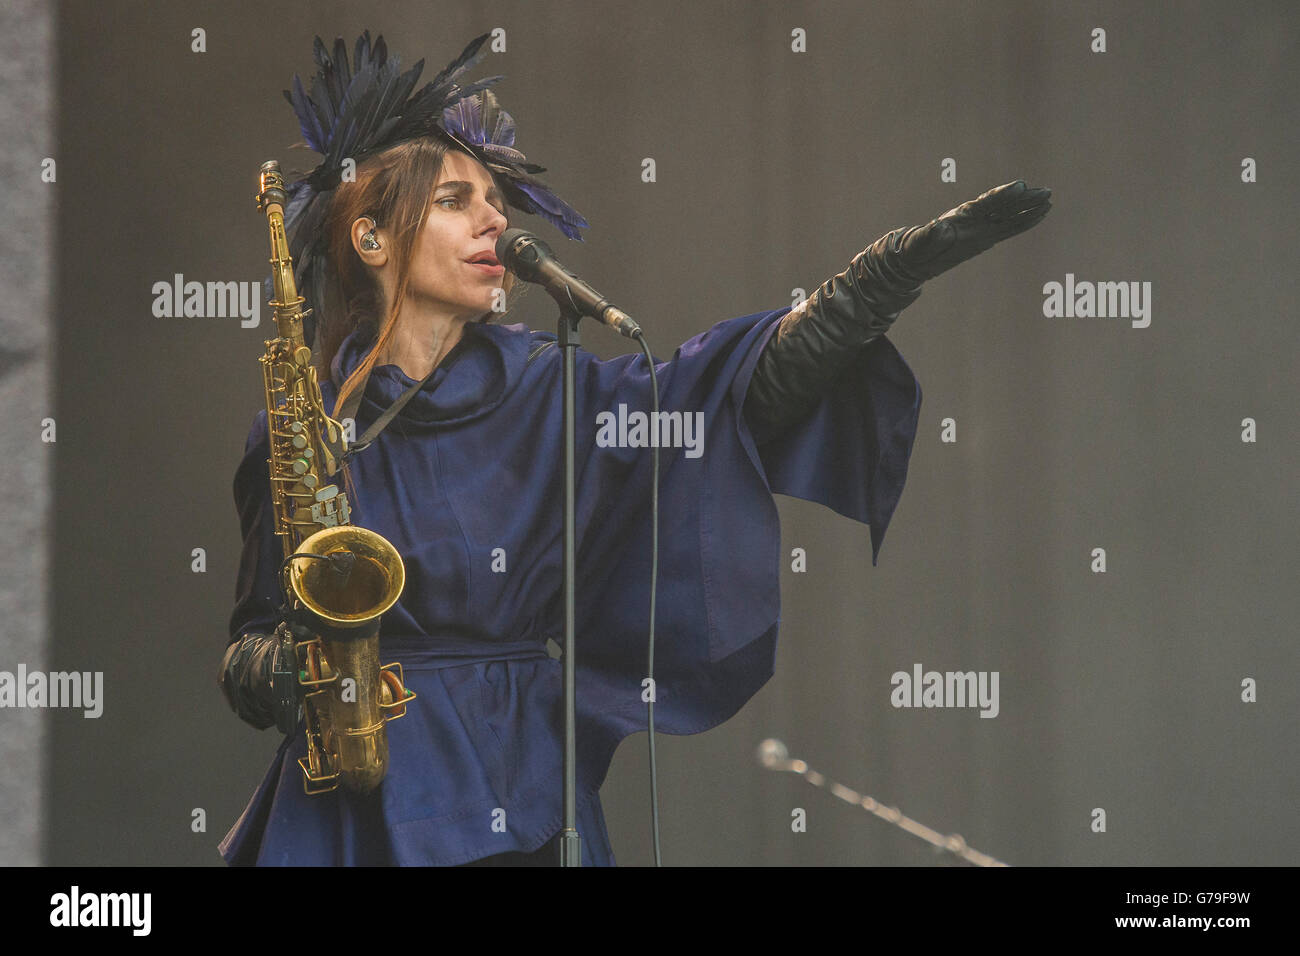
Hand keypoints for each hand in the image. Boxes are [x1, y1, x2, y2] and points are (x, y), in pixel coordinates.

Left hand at [890, 180, 1051, 282]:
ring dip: (1029, 208)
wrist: (917, 256)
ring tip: (1049, 200)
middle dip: (1024, 198)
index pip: (987, 202)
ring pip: (1010, 215)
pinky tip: (1039, 216)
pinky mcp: (987, 238)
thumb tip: (937, 228)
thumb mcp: (921, 242)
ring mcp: (982, 226)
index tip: (1021, 186)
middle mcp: (976, 217)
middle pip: (1004, 205)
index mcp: (962, 215)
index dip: (1004, 194)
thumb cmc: (917, 247)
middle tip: (1045, 191)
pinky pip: (1009, 228)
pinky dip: (1024, 222)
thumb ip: (931, 235)